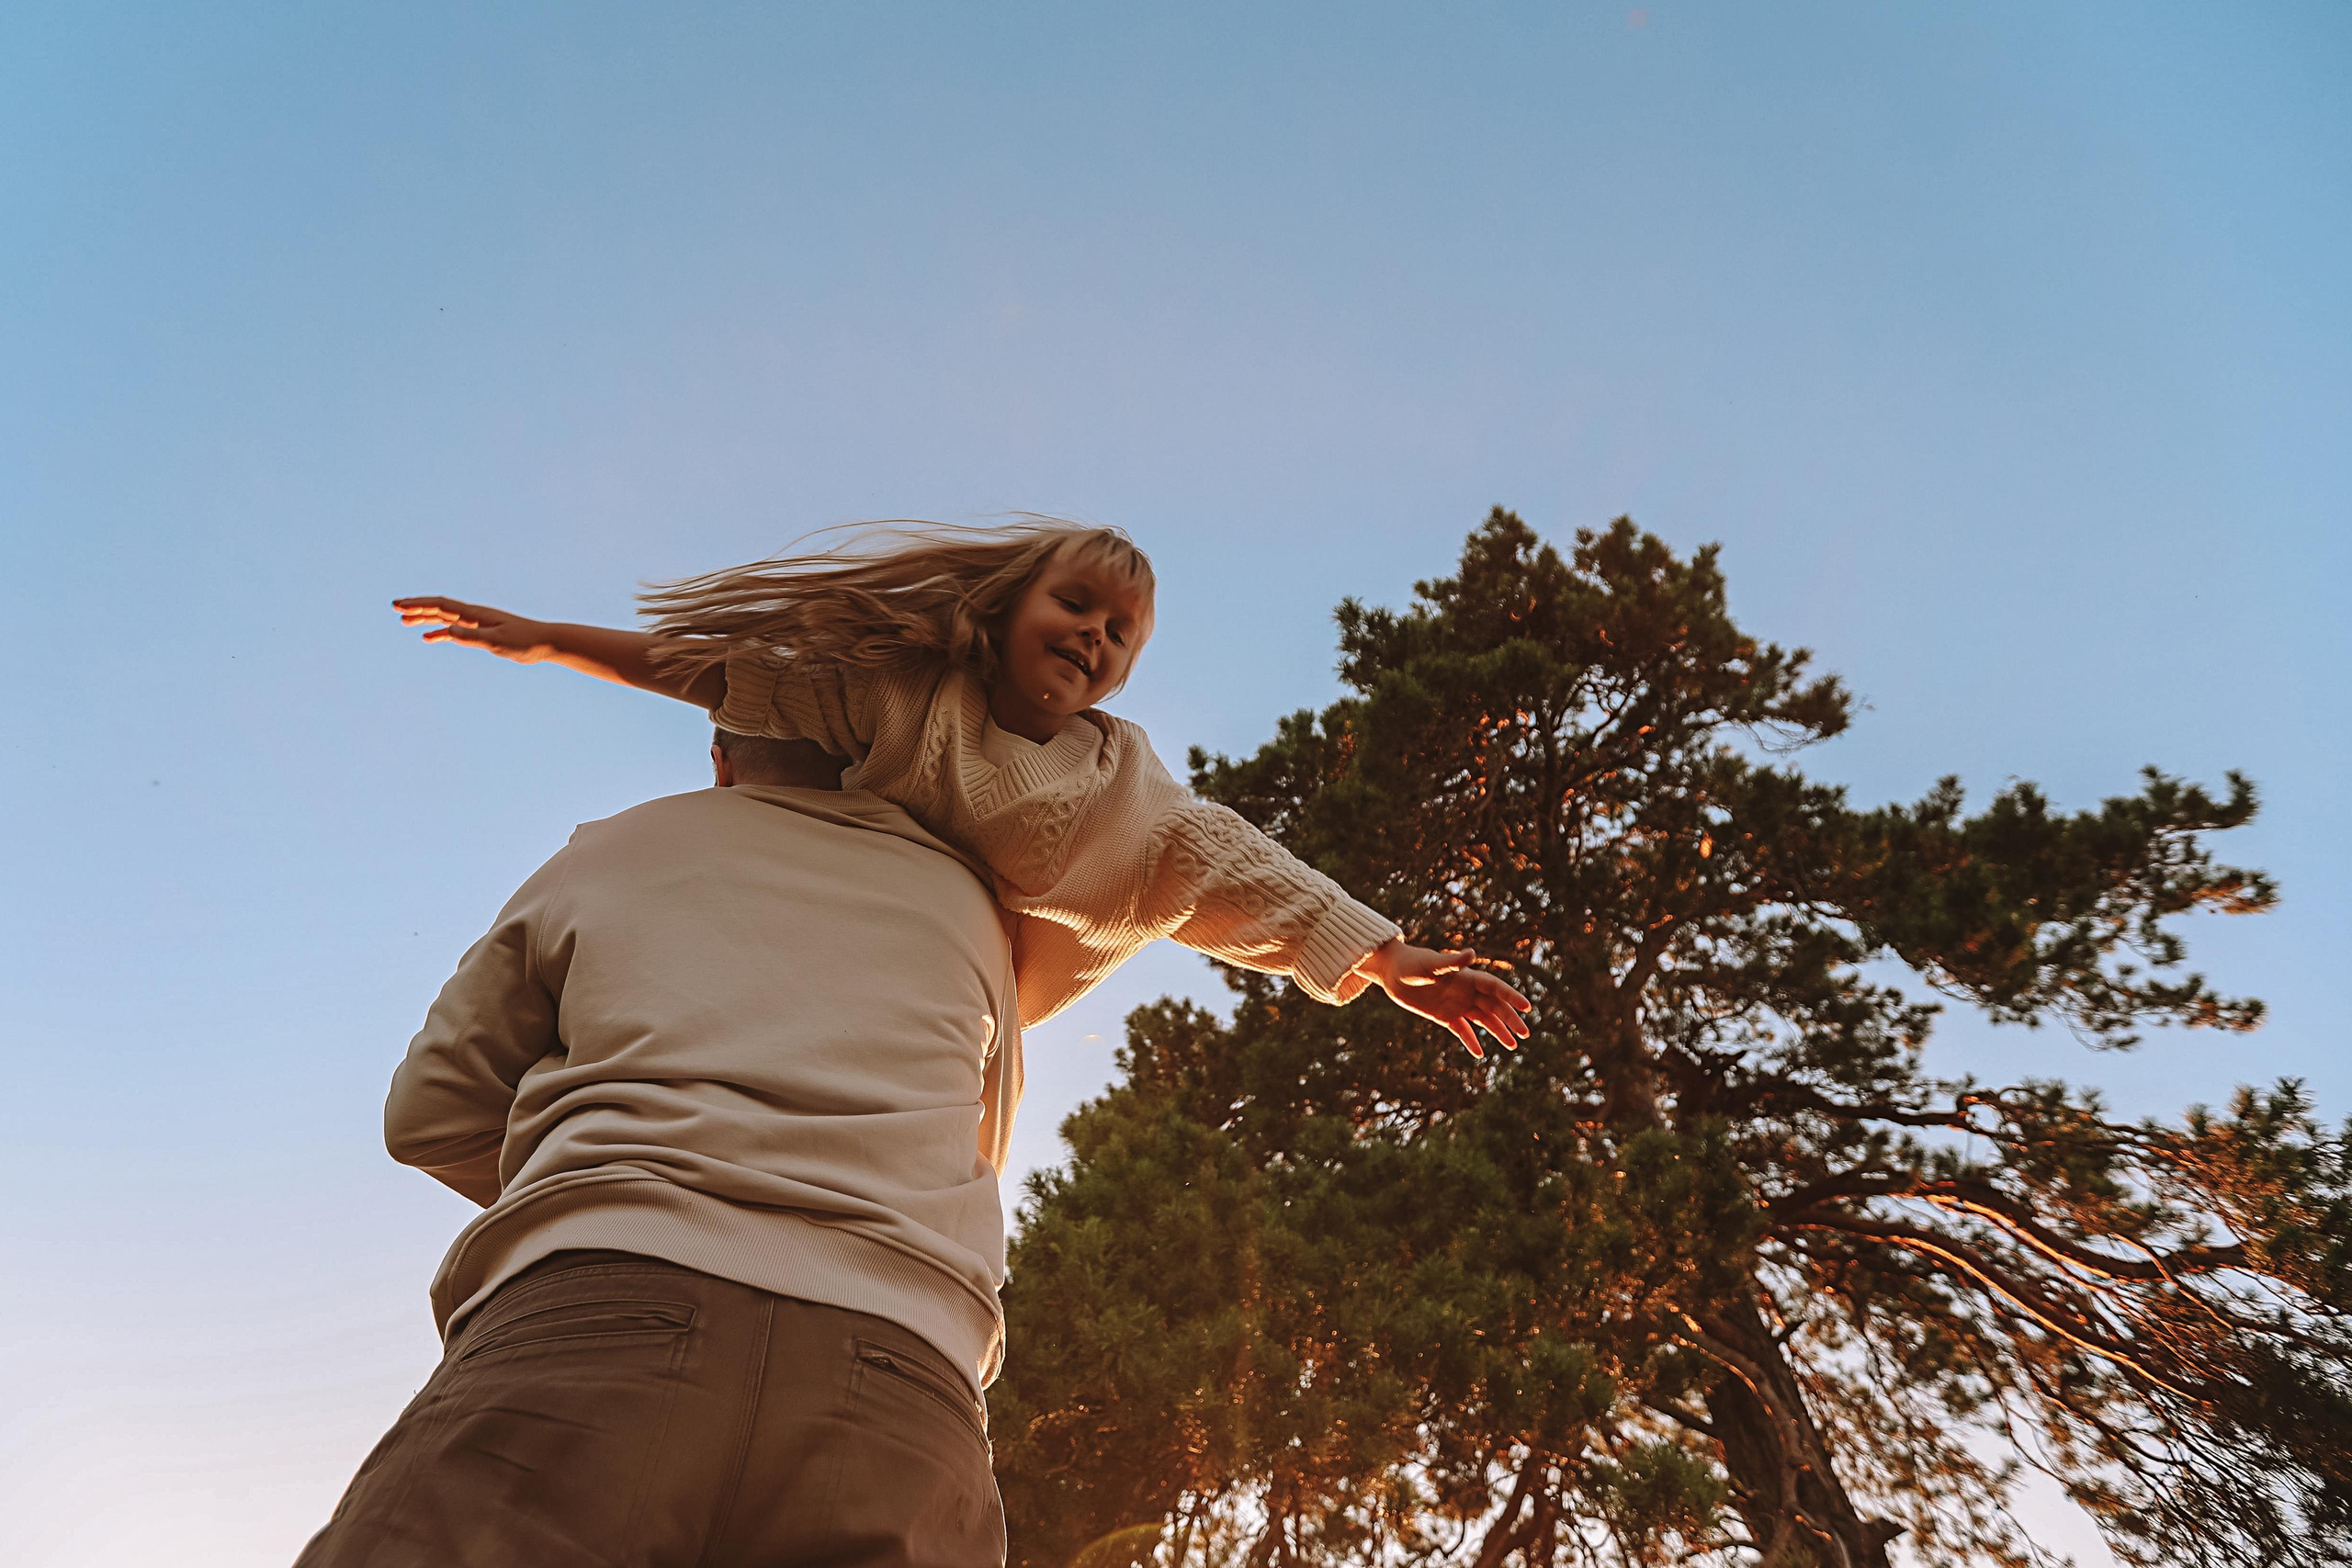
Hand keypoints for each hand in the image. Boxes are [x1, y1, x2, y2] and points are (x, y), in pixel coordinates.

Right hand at [395, 597, 557, 662]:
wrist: (546, 641)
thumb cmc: (525, 642)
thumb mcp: (497, 641)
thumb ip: (472, 636)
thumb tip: (447, 630)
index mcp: (476, 614)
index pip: (441, 605)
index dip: (418, 604)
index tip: (399, 605)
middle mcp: (474, 615)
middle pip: (439, 608)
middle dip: (416, 607)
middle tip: (394, 608)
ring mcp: (478, 623)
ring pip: (445, 618)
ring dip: (425, 618)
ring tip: (405, 622)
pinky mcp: (482, 632)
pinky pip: (455, 630)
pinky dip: (440, 632)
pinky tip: (429, 638)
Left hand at [1356, 939, 1532, 1059]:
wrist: (1392, 972)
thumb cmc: (1411, 963)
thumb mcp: (1431, 964)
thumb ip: (1452, 962)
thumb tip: (1471, 953)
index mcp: (1467, 977)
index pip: (1495, 987)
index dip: (1511, 997)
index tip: (1526, 1007)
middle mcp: (1466, 991)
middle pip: (1493, 1006)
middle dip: (1509, 1019)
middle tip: (1525, 1034)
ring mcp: (1456, 1004)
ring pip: (1482, 1020)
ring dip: (1497, 1031)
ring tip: (1513, 1046)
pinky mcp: (1444, 1016)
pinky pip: (1461, 1030)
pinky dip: (1471, 1041)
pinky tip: (1480, 1054)